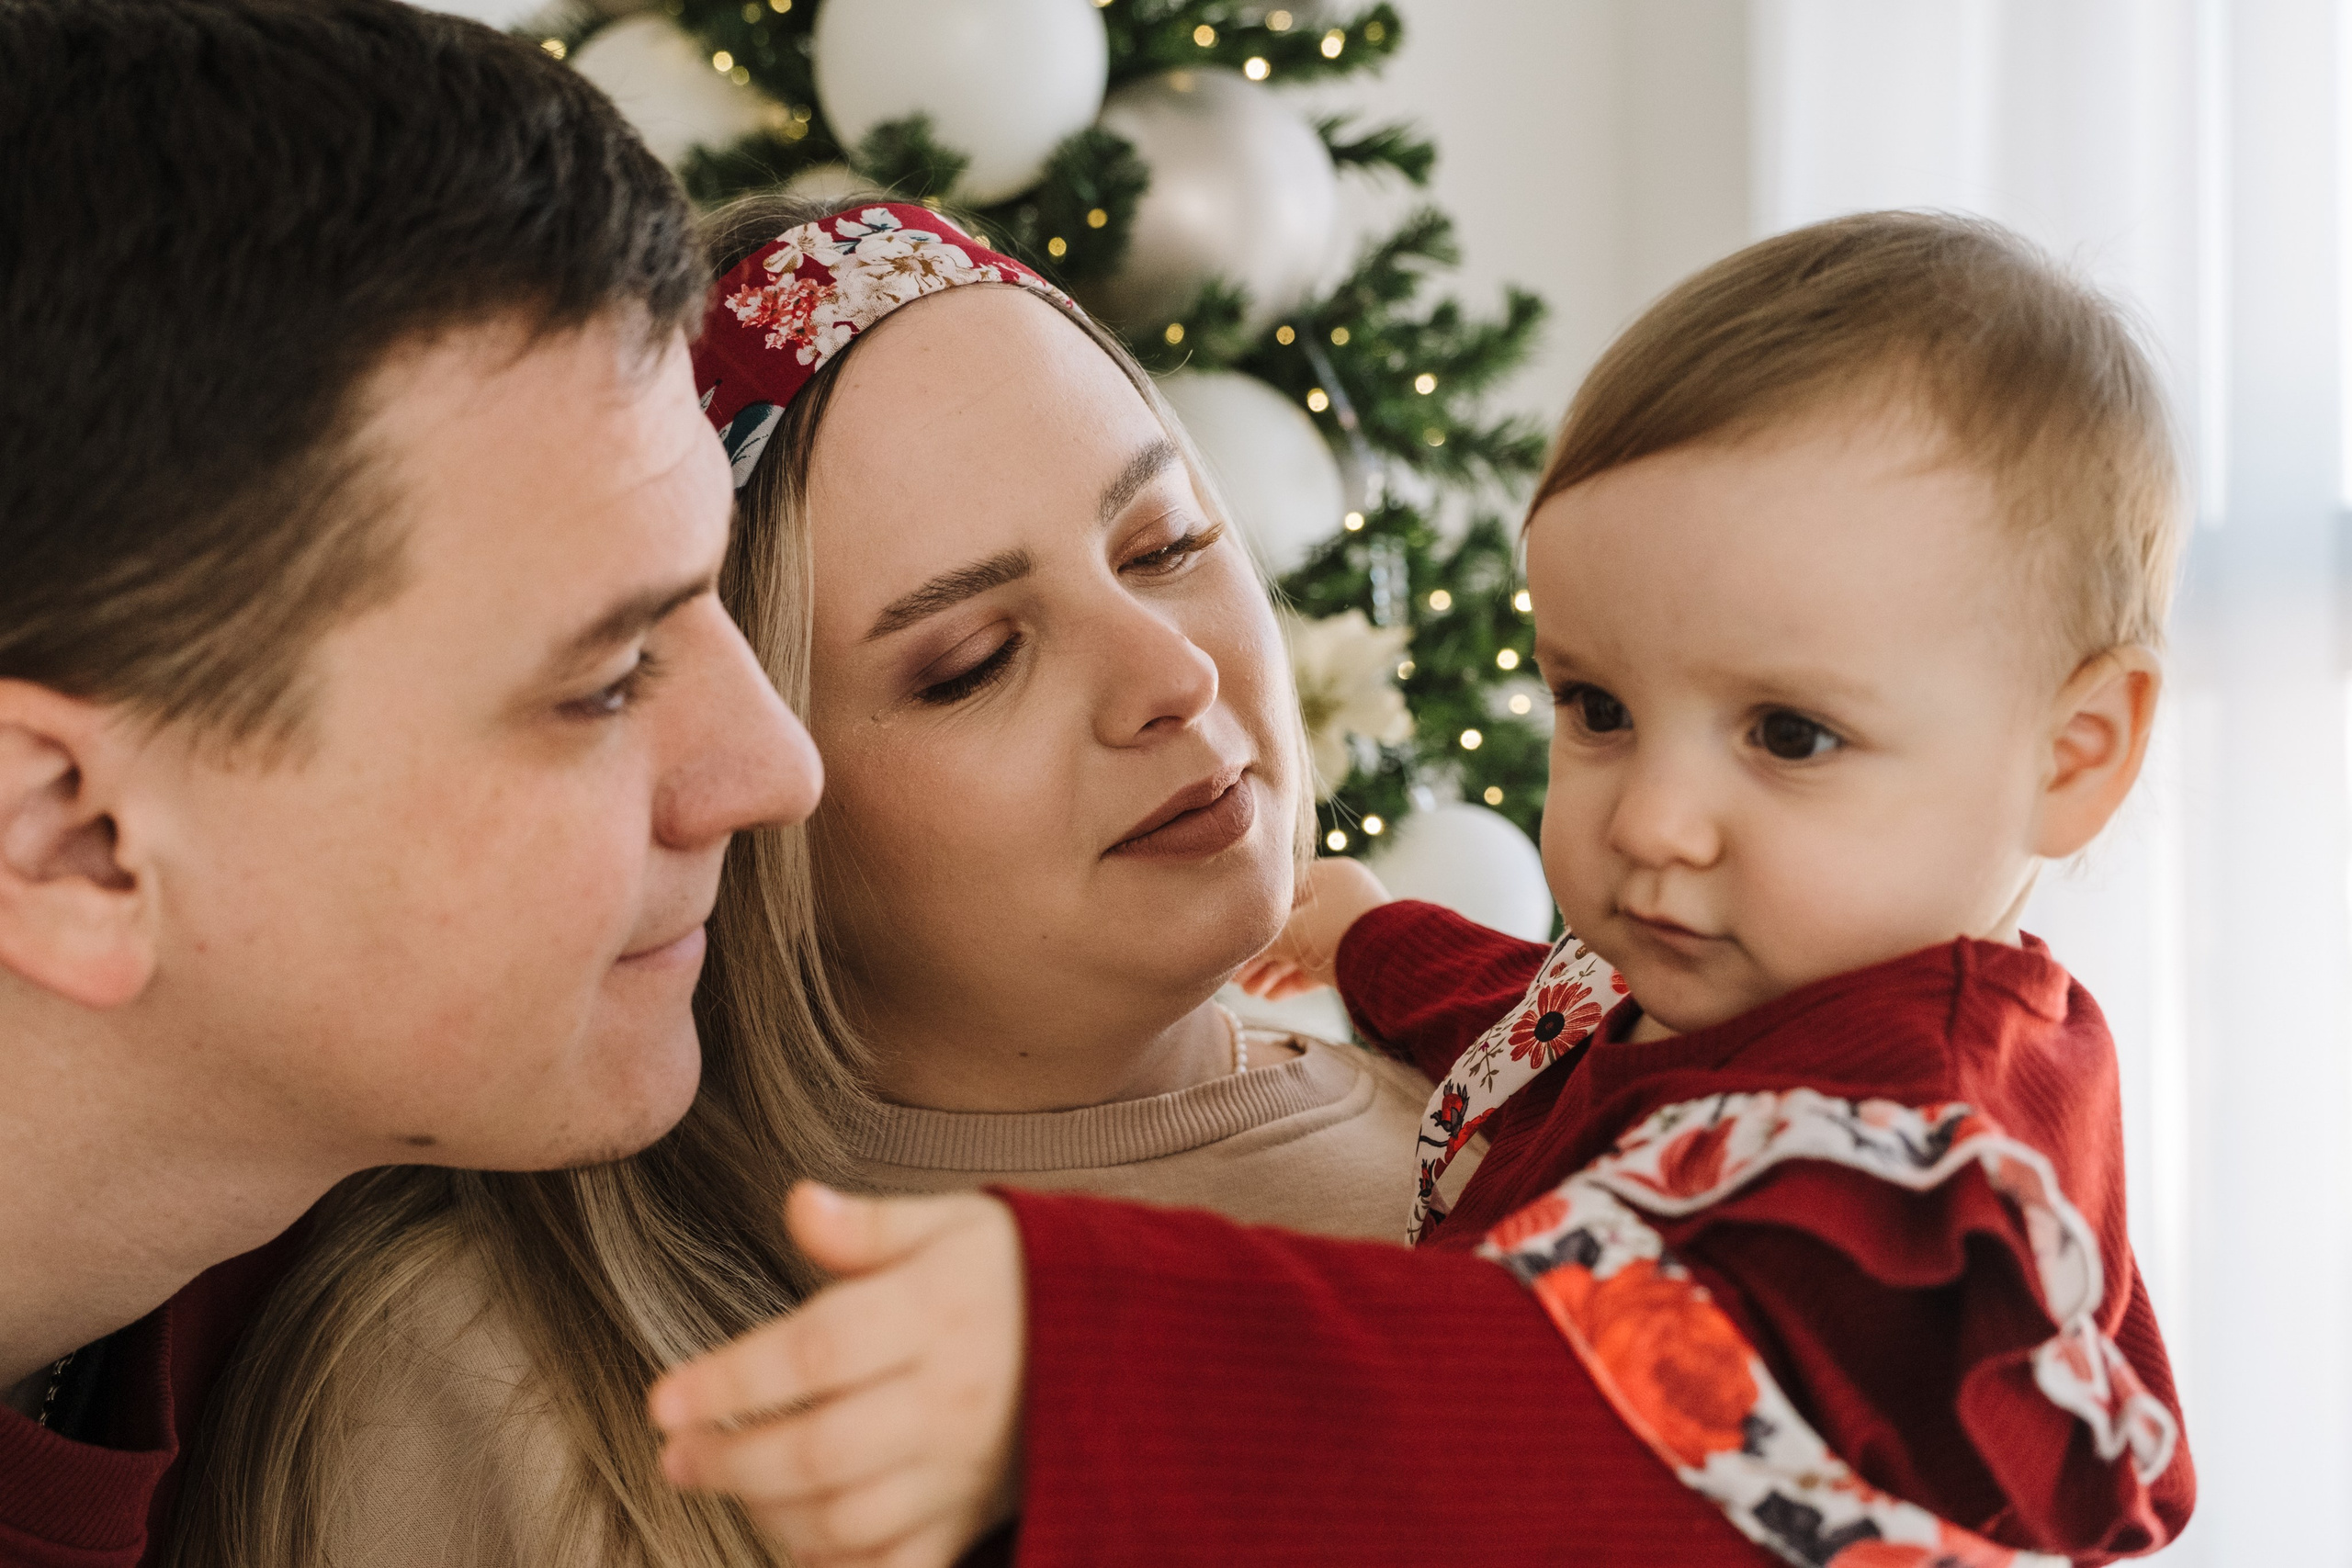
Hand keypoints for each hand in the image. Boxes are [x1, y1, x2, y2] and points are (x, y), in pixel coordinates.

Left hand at [649, 1184, 1024, 1567]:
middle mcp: (952, 1399)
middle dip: (732, 1460)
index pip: (819, 1353)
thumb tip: (798, 1202)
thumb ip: (868, 1226)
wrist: (1118, 1340)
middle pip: (822, 1449)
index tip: (664, 1398)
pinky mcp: (971, 1517)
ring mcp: (963, 1470)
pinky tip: (794, 1542)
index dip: (733, 1379)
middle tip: (675, 1455)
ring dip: (768, 1514)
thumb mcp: (951, 1224)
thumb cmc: (1012, 1274)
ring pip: (850, 1518)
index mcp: (939, 1313)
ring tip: (724, 1483)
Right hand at [1235, 853, 1393, 1000]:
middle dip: (1261, 955)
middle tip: (1236, 978)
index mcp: (1329, 875)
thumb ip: (1258, 938)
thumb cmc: (1337, 937)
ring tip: (1252, 994)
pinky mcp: (1359, 955)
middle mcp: (1342, 896)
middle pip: (1289, 924)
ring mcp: (1352, 925)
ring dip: (1274, 971)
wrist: (1394, 970)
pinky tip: (1272, 997)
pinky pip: (1321, 964)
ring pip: (1303, 947)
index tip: (1230, 946)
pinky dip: (1296, 979)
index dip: (1250, 923)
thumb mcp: (1289, 934)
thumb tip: (1232, 948)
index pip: (1278, 896)